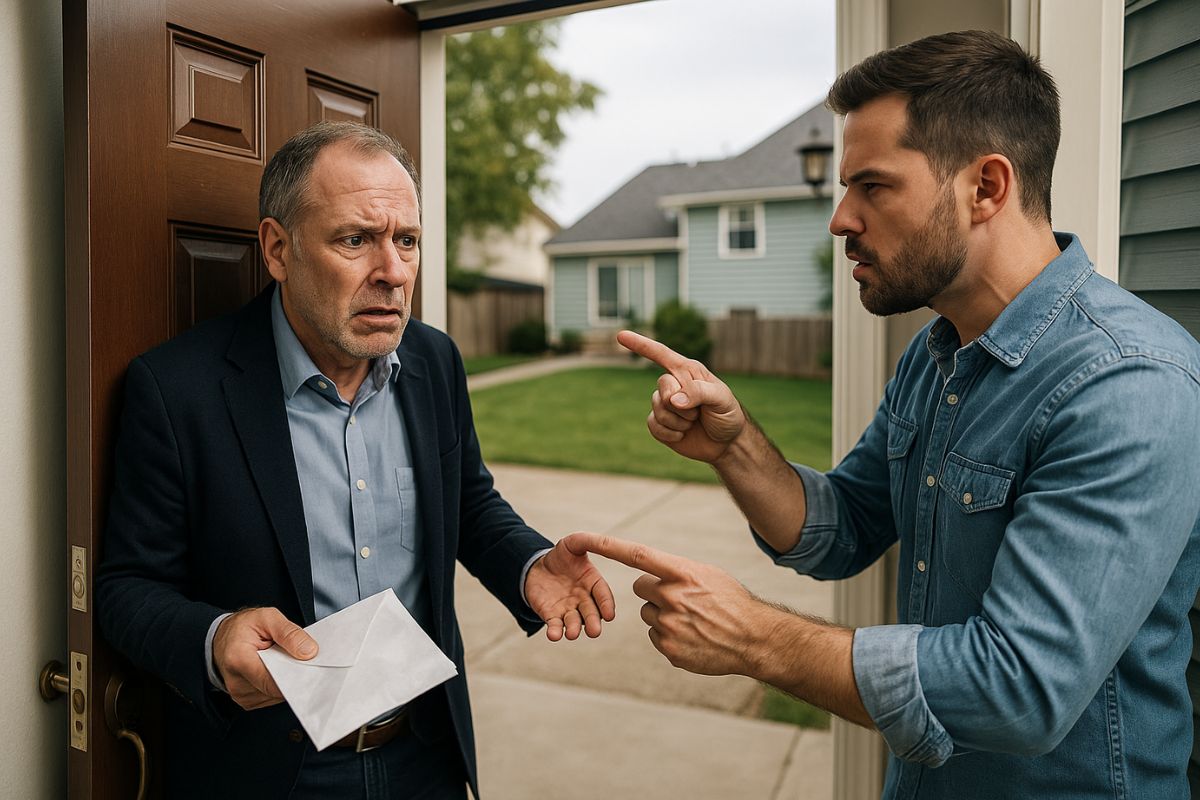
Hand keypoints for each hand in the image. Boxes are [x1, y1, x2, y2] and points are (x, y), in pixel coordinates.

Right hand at [212, 607, 317, 709]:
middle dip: (294, 676)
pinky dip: (279, 684)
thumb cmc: (242, 627)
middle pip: (277, 690)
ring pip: (277, 695)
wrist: (223, 637)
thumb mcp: (267, 617)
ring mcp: (241, 695)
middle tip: (302, 659)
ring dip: (286, 680)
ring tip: (282, 661)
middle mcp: (237, 683)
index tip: (312, 667)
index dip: (296, 676)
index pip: (274, 681)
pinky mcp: (247, 701)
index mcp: (239, 659)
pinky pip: (272, 697)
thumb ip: (289, 633)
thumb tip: (309, 652)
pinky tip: (276, 670)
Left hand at [525, 537, 616, 641]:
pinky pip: (554, 625)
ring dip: (574, 629)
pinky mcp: (551, 615)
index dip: (606, 604)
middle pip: (591, 613)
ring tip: (572, 634)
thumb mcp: (575, 543)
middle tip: (594, 631)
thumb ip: (589, 541)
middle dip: (593, 622)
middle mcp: (583, 599)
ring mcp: (568, 609)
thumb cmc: (562, 555)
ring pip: (574, 622)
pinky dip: (555, 631)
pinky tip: (554, 635)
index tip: (609, 615)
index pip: (603, 594)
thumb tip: (604, 542)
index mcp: (593, 582)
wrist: (538, 566)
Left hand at [561, 532, 767, 675]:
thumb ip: (677, 572)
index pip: (637, 556)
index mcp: (683, 573)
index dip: (608, 545)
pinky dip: (669, 636)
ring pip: (648, 614)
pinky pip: (655, 636)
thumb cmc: (731, 601)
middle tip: (680, 599)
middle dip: (654, 591)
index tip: (585, 537)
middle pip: (640, 588)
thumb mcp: (708, 575)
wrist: (753, 638)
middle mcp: (672, 597)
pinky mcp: (669, 649)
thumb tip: (652, 572)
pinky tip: (692, 636)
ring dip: (662, 615)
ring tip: (692, 620)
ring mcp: (669, 625)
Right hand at [616, 331, 744, 463]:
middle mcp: (674, 384)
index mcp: (688, 371)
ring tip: (694, 423)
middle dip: (681, 403)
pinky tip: (683, 434)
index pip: (661, 354)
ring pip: (658, 408)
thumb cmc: (728, 415)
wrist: (726, 444)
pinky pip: (653, 425)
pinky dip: (669, 433)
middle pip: (662, 386)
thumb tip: (672, 399)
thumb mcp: (721, 399)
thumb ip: (699, 393)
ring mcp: (666, 404)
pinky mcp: (660, 423)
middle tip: (698, 412)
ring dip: (678, 420)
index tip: (621, 336)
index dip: (640, 344)